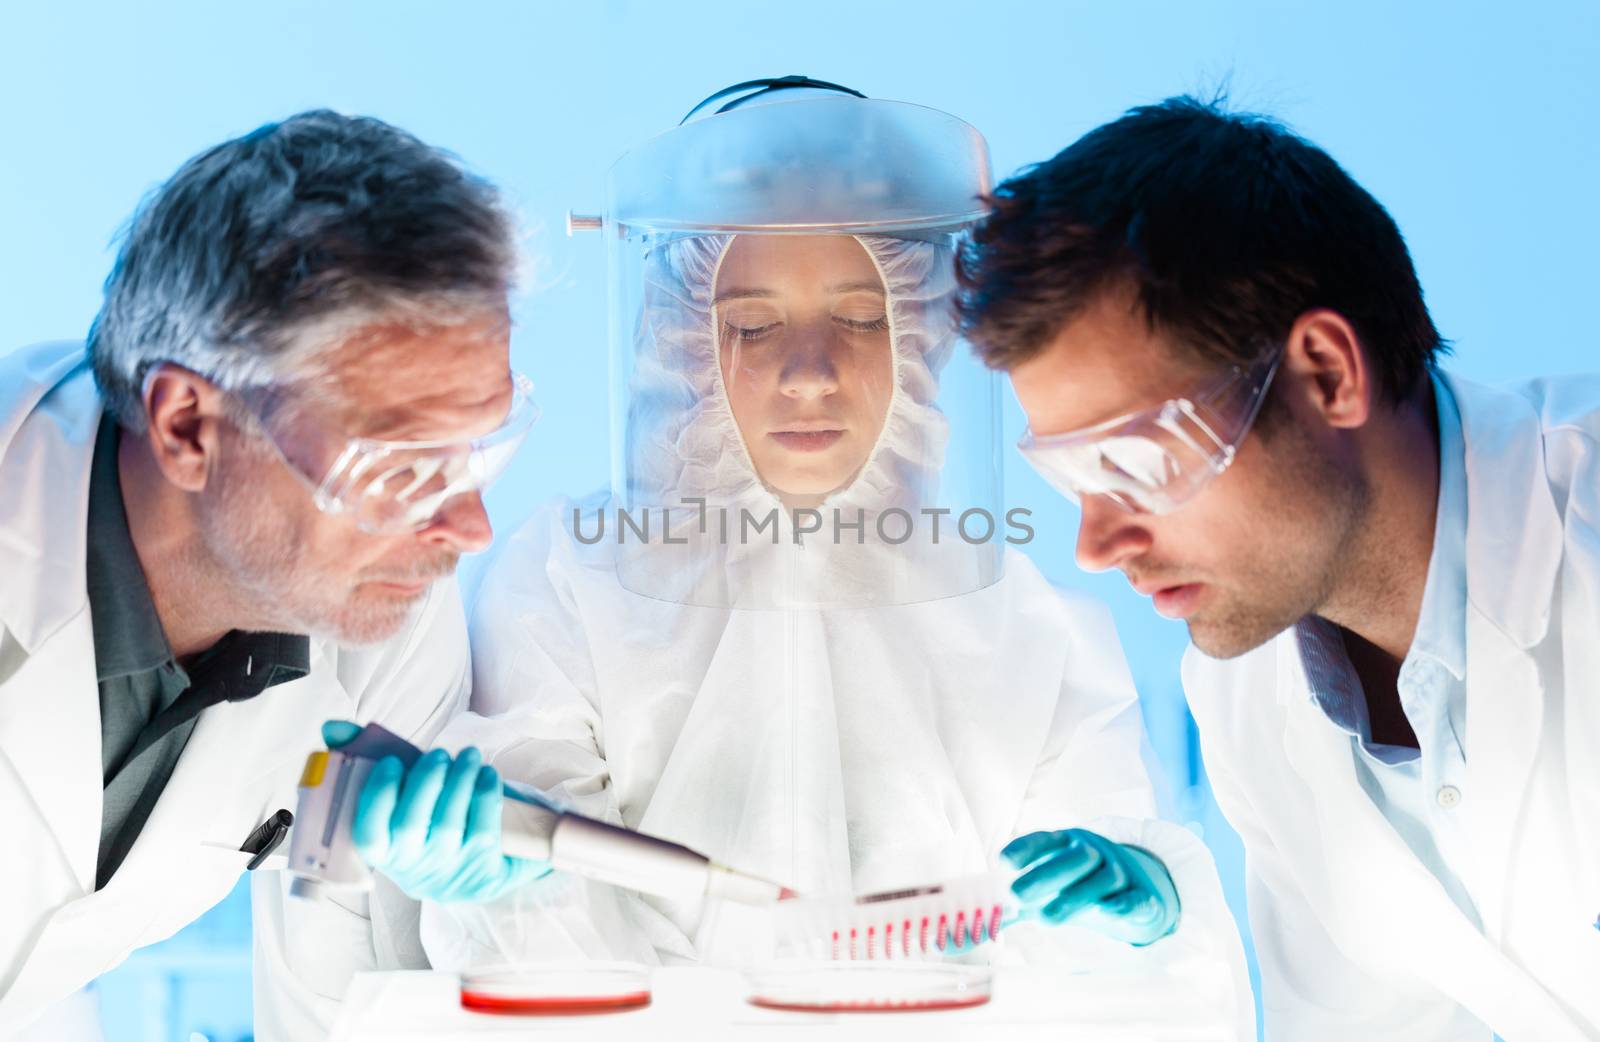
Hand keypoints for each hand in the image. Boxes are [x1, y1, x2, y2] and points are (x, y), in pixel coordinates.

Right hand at [322, 720, 550, 902]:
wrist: (463, 871)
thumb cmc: (420, 821)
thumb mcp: (395, 795)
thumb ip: (361, 757)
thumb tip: (333, 727)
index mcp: (379, 848)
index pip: (368, 831)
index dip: (378, 794)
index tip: (390, 761)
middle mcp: (410, 862)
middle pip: (410, 823)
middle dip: (425, 780)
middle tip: (439, 754)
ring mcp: (446, 864)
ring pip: (449, 821)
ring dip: (461, 780)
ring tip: (468, 755)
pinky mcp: (481, 862)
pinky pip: (483, 825)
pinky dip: (485, 793)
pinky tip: (485, 774)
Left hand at [1002, 828, 1179, 945]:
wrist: (1134, 889)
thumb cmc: (1077, 887)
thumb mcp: (1046, 892)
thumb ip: (1013, 909)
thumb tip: (970, 931)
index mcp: (1066, 844)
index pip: (1046, 840)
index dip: (1025, 848)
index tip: (1002, 861)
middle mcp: (1094, 852)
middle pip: (1074, 857)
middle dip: (1045, 875)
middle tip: (1016, 894)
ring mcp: (1121, 872)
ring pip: (1103, 878)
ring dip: (1075, 896)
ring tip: (1045, 918)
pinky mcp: (1144, 896)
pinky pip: (1137, 897)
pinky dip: (1125, 903)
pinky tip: (1107, 911)